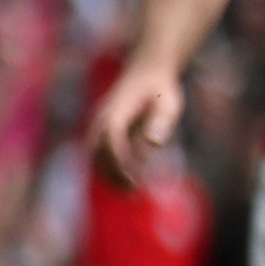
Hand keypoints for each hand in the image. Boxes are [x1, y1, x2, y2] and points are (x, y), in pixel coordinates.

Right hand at [88, 63, 184, 189]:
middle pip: (98, 152)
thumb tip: (154, 143)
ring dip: (109, 173)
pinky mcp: (102, 129)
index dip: (118, 163)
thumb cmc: (160, 90)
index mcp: (116, 112)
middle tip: (132, 193)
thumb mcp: (168, 104)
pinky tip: (130, 176)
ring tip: (130, 191)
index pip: (110, 141)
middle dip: (112, 174)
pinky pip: (100, 151)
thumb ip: (161, 122)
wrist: (146, 72)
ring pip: (95, 154)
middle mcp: (102, 119)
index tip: (134, 181)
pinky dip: (110, 166)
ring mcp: (99, 124)